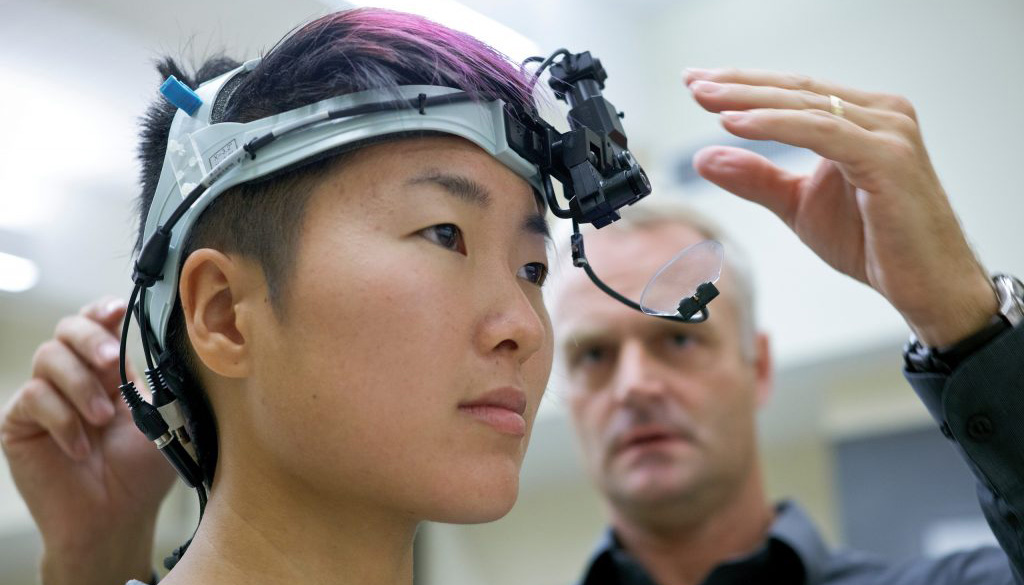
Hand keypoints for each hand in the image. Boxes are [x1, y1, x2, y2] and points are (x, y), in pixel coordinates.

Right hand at [1, 297, 175, 584]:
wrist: (116, 519)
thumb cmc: (143, 473)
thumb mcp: (162, 418)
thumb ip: (155, 378)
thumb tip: (162, 339)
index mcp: (111, 370)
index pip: (98, 323)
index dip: (103, 310)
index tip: (118, 310)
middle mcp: (75, 377)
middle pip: (68, 328)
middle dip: (91, 339)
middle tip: (113, 362)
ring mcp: (45, 398)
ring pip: (49, 357)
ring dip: (81, 385)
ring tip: (103, 419)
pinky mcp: (19, 423)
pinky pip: (33, 398)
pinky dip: (62, 420)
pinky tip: (80, 447)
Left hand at [685, 68, 997, 346]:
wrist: (925, 286)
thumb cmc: (873, 244)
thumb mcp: (798, 206)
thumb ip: (756, 179)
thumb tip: (703, 157)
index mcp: (861, 118)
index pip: (793, 92)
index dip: (743, 85)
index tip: (696, 83)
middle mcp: (880, 114)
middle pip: (796, 90)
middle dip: (737, 85)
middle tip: (691, 81)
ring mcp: (888, 131)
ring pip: (805, 105)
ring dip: (749, 100)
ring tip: (705, 99)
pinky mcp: (888, 157)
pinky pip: (821, 132)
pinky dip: (774, 126)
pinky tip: (734, 125)